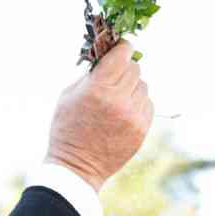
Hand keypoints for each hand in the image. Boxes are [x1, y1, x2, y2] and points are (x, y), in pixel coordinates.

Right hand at [45, 40, 152, 191]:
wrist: (76, 167)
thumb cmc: (67, 129)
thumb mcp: (68, 96)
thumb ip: (90, 74)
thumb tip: (108, 56)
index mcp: (98, 89)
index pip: (121, 54)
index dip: (122, 48)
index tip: (121, 48)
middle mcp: (118, 100)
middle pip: (135, 68)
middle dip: (124, 70)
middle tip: (114, 79)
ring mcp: (132, 116)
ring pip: (143, 86)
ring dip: (132, 88)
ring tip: (116, 101)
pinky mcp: (141, 129)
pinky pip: (147, 104)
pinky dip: (137, 105)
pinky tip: (122, 115)